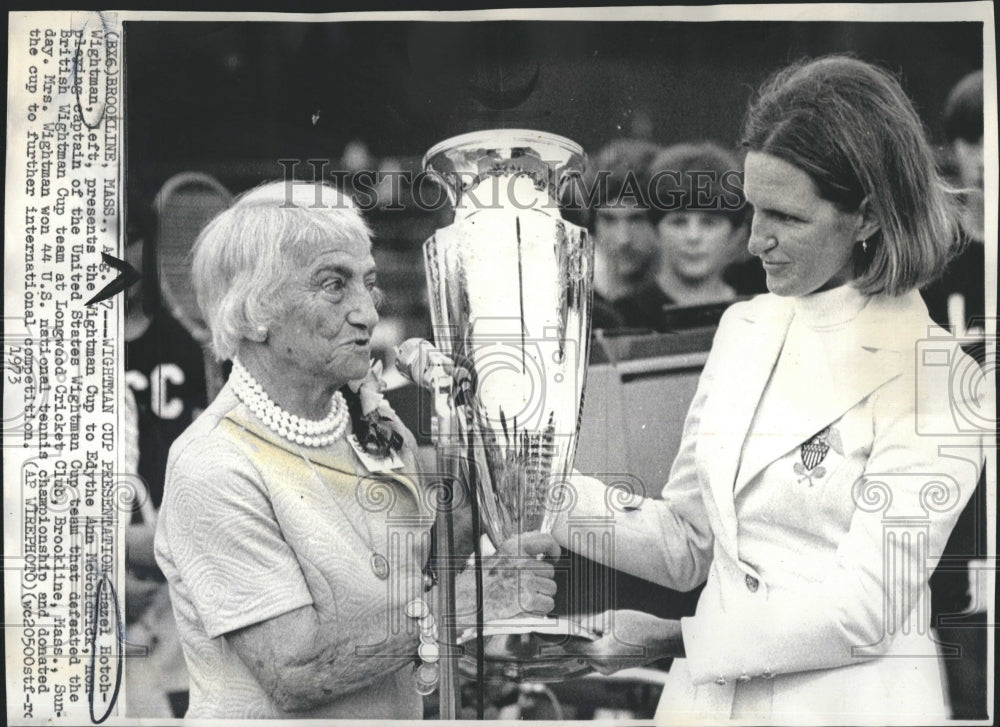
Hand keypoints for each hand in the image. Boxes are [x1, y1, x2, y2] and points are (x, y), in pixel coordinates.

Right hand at [456, 531, 559, 623]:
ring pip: (550, 589)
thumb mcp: (497, 557)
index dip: (553, 549)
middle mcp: (522, 561)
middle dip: (541, 581)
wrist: (466, 600)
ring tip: (522, 598)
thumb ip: (518, 553)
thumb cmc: (478, 582)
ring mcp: (526, 580)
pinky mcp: (528, 599)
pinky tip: (525, 608)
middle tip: (525, 588)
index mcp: (514, 547)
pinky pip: (547, 604)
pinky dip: (539, 609)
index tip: (553, 556)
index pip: (545, 540)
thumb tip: (540, 555)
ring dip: (541, 596)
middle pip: (549, 571)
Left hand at [564, 610, 681, 674]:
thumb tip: (577, 627)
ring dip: (584, 643)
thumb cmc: (639, 626)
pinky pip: (598, 656)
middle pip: (579, 652)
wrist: (663, 639)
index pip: (572, 648)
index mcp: (599, 655)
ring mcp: (609, 668)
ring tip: (582, 629)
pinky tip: (596, 635)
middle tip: (561, 627)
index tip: (545, 633)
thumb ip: (590, 623)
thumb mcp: (610, 618)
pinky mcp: (616, 666)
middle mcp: (602, 666)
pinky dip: (594, 646)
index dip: (558, 639)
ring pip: (589, 654)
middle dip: (572, 640)